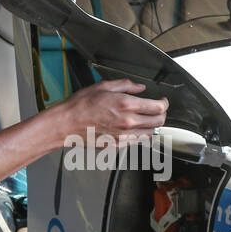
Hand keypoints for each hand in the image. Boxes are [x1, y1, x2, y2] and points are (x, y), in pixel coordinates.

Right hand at [53, 78, 168, 147]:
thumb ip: (126, 85)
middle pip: (159, 122)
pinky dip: (140, 134)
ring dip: (152, 125)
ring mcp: (124, 136)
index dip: (164, 103)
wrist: (66, 124)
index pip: (158, 107)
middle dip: (162, 114)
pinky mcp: (118, 145)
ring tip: (147, 118)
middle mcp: (128, 122)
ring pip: (151, 133)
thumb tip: (139, 87)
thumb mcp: (103, 86)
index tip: (162, 101)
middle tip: (158, 109)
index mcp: (126, 105)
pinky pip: (137, 141)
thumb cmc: (80, 106)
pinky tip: (134, 127)